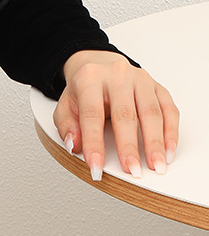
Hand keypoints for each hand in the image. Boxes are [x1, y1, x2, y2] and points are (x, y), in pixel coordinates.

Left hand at [53, 50, 178, 180]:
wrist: (98, 65)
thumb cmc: (83, 91)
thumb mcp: (65, 106)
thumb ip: (67, 126)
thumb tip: (74, 145)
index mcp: (89, 79)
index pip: (91, 115)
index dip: (94, 143)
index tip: (96, 167)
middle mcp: (117, 75)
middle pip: (125, 114)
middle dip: (129, 146)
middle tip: (132, 170)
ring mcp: (140, 79)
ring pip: (151, 112)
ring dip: (155, 143)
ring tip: (156, 165)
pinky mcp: (157, 86)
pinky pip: (169, 110)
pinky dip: (170, 133)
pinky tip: (168, 151)